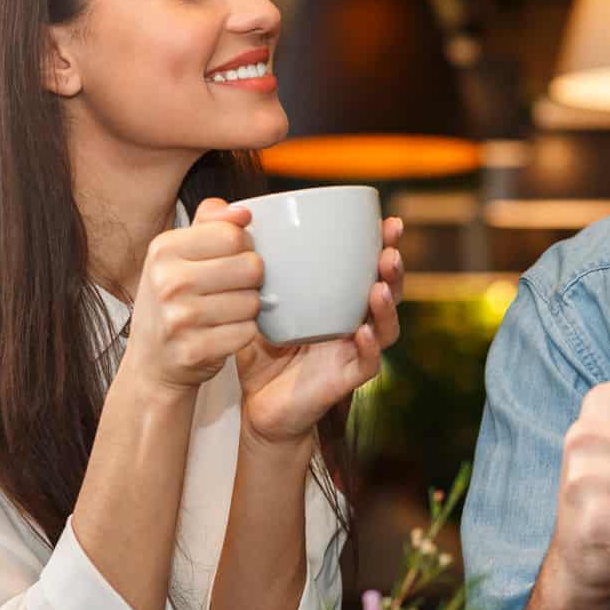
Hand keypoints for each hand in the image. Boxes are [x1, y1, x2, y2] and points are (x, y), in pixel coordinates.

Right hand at [120, 199, 261, 394]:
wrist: (151, 362)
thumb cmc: (172, 302)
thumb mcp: (178, 255)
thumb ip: (211, 223)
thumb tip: (243, 212)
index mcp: (163, 249)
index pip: (233, 234)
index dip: (244, 247)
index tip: (232, 259)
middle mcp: (167, 282)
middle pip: (250, 267)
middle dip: (251, 279)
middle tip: (231, 289)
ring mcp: (179, 319)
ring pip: (253, 301)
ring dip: (248, 308)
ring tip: (224, 312)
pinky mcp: (195, 350)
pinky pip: (248, 332)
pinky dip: (243, 333)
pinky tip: (222, 333)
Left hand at [235, 216, 405, 447]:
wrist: (256, 404)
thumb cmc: (259, 350)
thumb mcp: (246, 298)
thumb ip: (232, 255)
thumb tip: (215, 205)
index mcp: (337, 299)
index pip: (367, 266)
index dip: (382, 243)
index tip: (386, 220)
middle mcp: (353, 321)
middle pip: (387, 290)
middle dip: (393, 268)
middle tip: (389, 248)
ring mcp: (352, 350)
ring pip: (386, 326)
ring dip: (388, 305)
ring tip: (380, 287)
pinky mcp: (345, 378)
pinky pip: (367, 363)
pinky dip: (369, 347)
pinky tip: (363, 331)